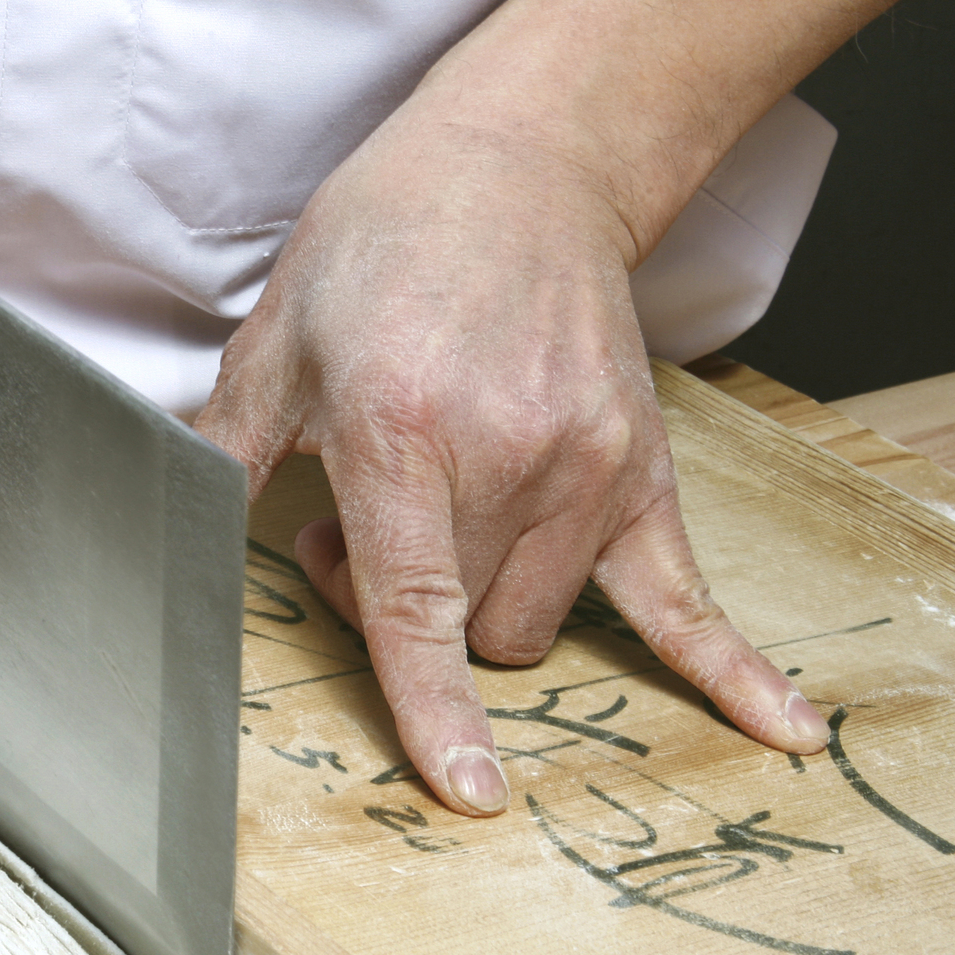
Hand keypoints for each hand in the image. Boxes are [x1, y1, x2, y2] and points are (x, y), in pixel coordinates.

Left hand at [196, 107, 830, 818]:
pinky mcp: (643, 470)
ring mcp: (591, 467)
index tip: (466, 789)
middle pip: (464, 627)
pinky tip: (788, 730)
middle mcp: (511, 456)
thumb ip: (222, 455)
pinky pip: (687, 596)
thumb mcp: (274, 341)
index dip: (433, 707)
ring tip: (442, 513)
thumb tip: (166, 540)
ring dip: (482, 605)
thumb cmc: (384, 248)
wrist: (518, 164)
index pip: (418, 606)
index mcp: (407, 431)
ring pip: (533, 623)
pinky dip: (733, 670)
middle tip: (358, 521)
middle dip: (404, 611)